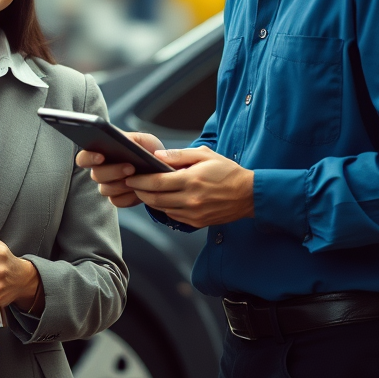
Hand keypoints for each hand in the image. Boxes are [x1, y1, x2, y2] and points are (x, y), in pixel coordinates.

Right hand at [75, 131, 164, 207]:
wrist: (162, 170)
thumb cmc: (148, 151)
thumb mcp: (143, 140)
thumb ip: (131, 138)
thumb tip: (123, 142)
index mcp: (100, 153)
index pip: (83, 158)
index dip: (89, 158)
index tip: (101, 157)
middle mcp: (100, 171)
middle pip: (96, 175)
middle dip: (113, 171)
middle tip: (131, 167)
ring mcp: (108, 186)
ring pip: (105, 189)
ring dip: (121, 185)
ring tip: (137, 179)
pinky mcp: (118, 199)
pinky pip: (117, 201)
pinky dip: (129, 197)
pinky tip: (139, 191)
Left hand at [123, 146, 253, 226]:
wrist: (249, 195)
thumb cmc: (227, 171)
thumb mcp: (204, 155)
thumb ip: (178, 155)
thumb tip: (156, 156)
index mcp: (191, 181)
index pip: (157, 182)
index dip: (140, 180)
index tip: (130, 176)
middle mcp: (191, 200)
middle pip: (155, 198)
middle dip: (140, 190)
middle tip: (130, 183)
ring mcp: (193, 214)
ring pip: (161, 209)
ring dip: (149, 200)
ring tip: (142, 190)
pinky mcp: (197, 222)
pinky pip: (173, 216)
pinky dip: (163, 208)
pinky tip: (160, 199)